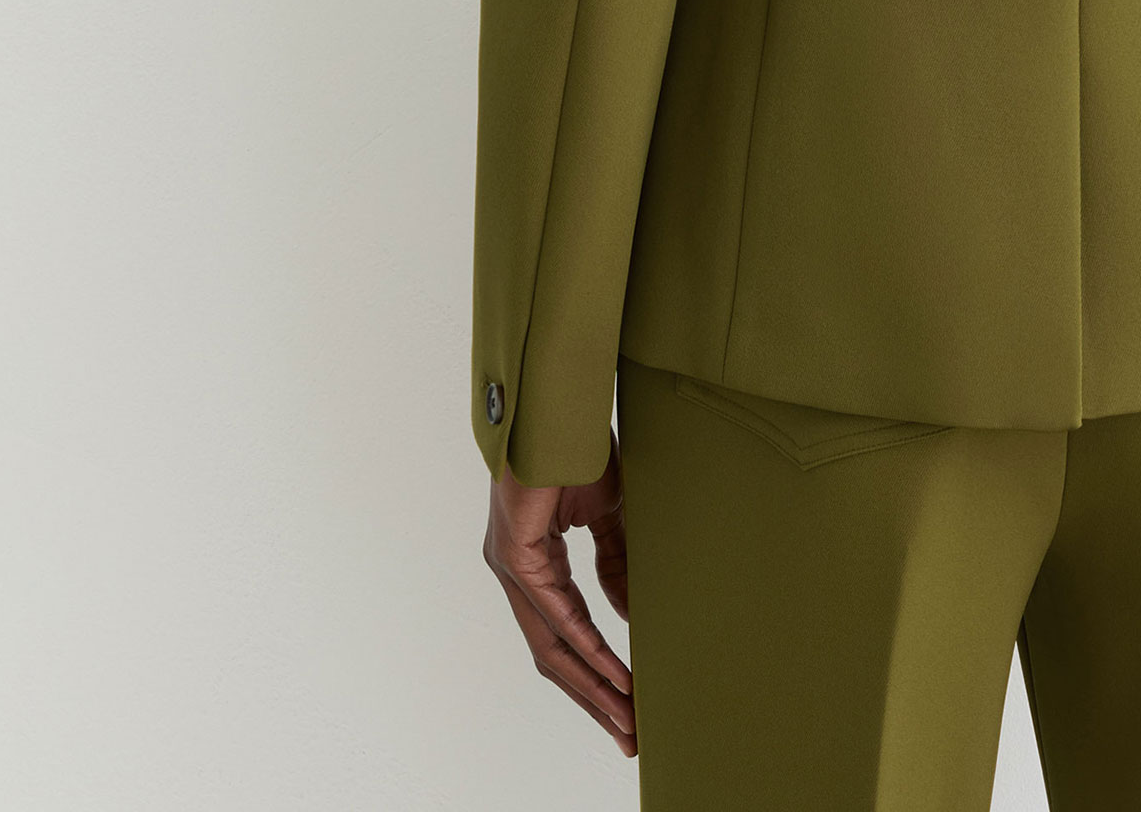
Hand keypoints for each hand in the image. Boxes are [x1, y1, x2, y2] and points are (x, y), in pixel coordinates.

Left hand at [483, 435, 637, 756]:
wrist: (561, 406)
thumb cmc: (579, 449)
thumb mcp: (609, 515)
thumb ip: (615, 562)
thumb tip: (628, 616)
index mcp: (534, 563)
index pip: (564, 636)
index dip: (596, 675)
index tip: (629, 706)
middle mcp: (515, 572)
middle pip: (554, 656)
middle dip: (594, 699)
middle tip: (629, 735)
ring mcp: (511, 564)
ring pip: (551, 644)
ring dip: (593, 684)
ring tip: (627, 715)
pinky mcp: (515, 552)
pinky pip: (555, 611)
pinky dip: (586, 644)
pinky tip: (611, 668)